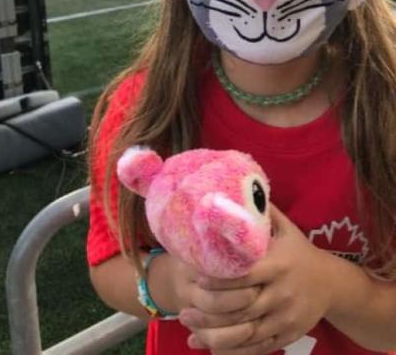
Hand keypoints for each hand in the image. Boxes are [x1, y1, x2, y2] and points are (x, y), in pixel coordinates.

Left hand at [181, 205, 331, 354]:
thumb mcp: (284, 228)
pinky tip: (209, 347)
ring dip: (216, 335)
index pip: (244, 275)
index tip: (193, 278)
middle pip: (243, 307)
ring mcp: (286, 317)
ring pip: (248, 331)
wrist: (333, 283)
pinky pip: (260, 347)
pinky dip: (234, 350)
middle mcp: (282, 293)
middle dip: (210, 311)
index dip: (218, 280)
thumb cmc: (298, 251)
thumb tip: (229, 180)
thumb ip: (258, 211)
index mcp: (278, 265)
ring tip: (189, 330)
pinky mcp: (288, 334)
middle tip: (184, 310)